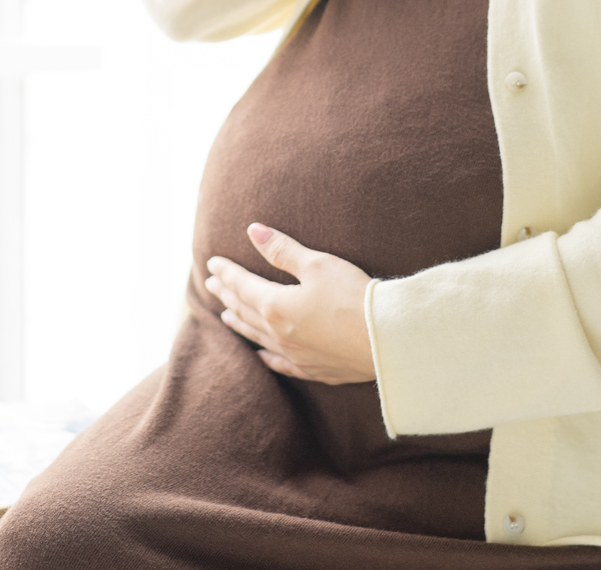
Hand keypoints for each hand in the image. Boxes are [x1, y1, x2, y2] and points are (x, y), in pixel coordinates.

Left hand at [205, 224, 375, 384]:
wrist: (388, 339)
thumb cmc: (353, 296)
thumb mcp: (317, 264)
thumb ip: (281, 249)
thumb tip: (252, 231)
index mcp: (276, 306)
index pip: (242, 286)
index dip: (227, 273)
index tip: (212, 263)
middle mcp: (279, 334)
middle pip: (245, 311)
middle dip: (227, 296)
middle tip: (212, 285)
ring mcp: (296, 355)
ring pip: (258, 337)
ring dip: (240, 324)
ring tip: (225, 316)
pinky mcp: (315, 370)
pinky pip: (281, 363)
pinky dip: (266, 356)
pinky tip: (261, 355)